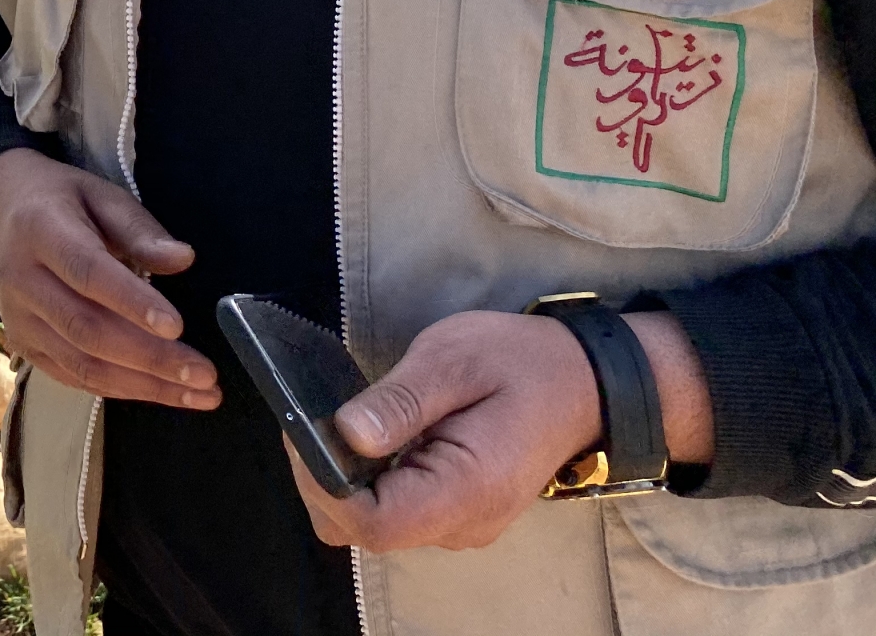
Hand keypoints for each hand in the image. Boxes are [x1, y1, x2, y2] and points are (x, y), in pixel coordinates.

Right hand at [0, 147, 217, 406]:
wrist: (0, 215)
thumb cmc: (63, 203)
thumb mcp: (102, 196)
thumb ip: (140, 230)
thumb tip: (183, 259)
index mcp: (40, 230)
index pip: (86, 272)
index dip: (131, 301)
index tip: (177, 326)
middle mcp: (21, 279)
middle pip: (86, 328)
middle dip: (150, 358)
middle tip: (204, 375)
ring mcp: (18, 319)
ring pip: (82, 364)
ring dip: (145, 385)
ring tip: (199, 395)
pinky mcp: (22, 345)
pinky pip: (74, 377)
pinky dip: (122, 391)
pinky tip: (163, 393)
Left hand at [292, 309, 712, 552]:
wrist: (583, 382)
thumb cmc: (521, 362)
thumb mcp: (454, 360)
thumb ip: (399, 402)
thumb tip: (345, 433)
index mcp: (467, 490)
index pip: (375, 523)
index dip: (325, 484)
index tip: (305, 432)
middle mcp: (463, 523)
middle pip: (365, 530)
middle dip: (323, 481)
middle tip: (310, 418)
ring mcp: (460, 523)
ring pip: (374, 524)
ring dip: (341, 480)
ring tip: (334, 421)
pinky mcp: (454, 511)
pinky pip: (395, 510)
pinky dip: (366, 480)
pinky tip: (364, 436)